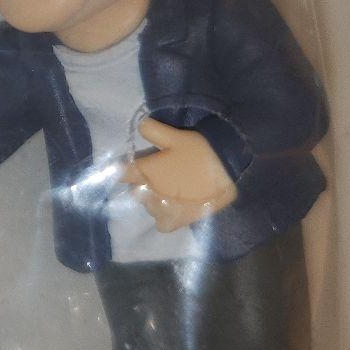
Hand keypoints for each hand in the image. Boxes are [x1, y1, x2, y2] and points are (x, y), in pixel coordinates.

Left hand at [120, 118, 236, 232]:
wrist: (229, 171)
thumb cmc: (200, 151)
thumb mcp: (176, 136)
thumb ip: (153, 130)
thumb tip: (139, 125)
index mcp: (147, 171)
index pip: (121, 173)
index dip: (120, 170)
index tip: (124, 169)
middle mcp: (150, 192)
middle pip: (135, 192)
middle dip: (142, 185)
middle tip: (157, 177)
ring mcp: (163, 208)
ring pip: (148, 207)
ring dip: (153, 200)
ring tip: (168, 192)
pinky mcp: (178, 220)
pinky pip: (162, 224)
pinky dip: (164, 217)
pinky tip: (172, 208)